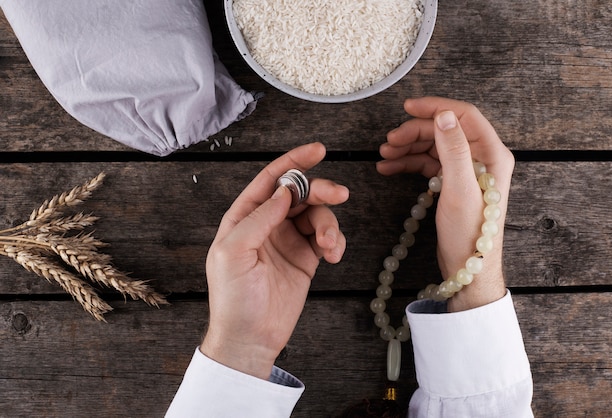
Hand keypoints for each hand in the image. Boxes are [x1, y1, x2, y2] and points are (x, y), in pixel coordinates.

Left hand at [201, 142, 348, 379]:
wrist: (251, 338)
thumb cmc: (233, 299)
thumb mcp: (234, 253)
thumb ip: (258, 218)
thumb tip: (283, 192)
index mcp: (244, 218)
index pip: (270, 180)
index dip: (293, 162)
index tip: (317, 150)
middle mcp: (267, 224)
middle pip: (298, 194)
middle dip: (320, 190)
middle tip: (339, 194)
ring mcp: (287, 240)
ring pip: (316, 215)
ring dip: (330, 223)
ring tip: (330, 244)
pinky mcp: (305, 258)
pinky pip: (326, 237)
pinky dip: (335, 241)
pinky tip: (334, 254)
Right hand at [376, 97, 513, 311]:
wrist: (468, 268)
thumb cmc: (469, 234)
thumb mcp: (460, 189)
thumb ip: (454, 149)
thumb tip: (444, 115)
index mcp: (492, 153)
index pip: (464, 115)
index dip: (435, 107)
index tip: (408, 108)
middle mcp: (481, 157)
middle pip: (444, 130)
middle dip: (414, 132)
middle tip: (388, 141)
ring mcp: (467, 170)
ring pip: (433, 146)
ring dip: (408, 147)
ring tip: (384, 155)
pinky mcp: (453, 183)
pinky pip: (429, 164)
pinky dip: (409, 163)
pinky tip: (390, 167)